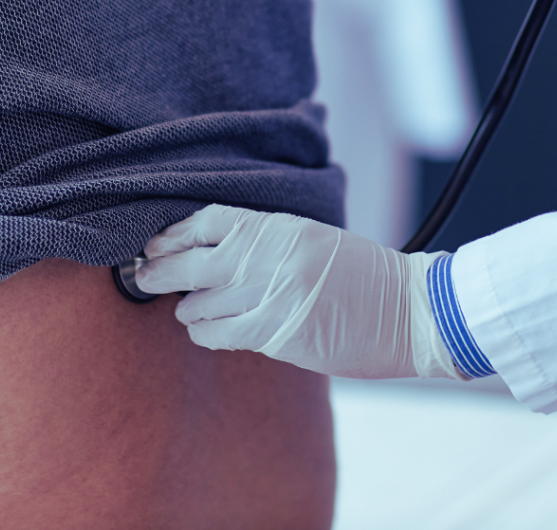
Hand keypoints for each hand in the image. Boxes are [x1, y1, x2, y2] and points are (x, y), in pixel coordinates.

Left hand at [136, 205, 464, 380]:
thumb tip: (215, 252)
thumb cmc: (365, 276)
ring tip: (187, 307)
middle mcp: (275, 258)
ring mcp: (275, 297)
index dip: (177, 231)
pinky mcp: (279, 335)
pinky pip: (220, 334)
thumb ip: (269, 243)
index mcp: (285, 228)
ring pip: (201, 303)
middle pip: (195, 261)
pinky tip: (206, 331)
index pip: (214, 221)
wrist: (410, 310)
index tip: (156, 241)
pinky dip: (205, 333)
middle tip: (146, 274)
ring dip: (187, 307)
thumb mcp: (317, 241)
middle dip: (161, 269)